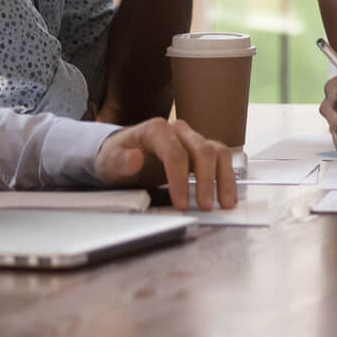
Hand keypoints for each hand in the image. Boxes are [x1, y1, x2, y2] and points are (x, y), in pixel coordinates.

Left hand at [93, 118, 237, 209]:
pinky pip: (220, 159)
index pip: (175, 153)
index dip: (180, 179)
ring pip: (217, 152)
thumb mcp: (110, 161)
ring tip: (225, 203)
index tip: (181, 203)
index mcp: (156, 130)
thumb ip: (121, 161)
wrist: (122, 155)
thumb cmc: (117, 157)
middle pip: (202, 150)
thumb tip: (135, 158)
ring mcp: (192, 139)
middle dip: (206, 181)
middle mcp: (178, 130)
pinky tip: (227, 196)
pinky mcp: (201, 150)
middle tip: (204, 206)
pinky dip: (226, 177)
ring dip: (223, 178)